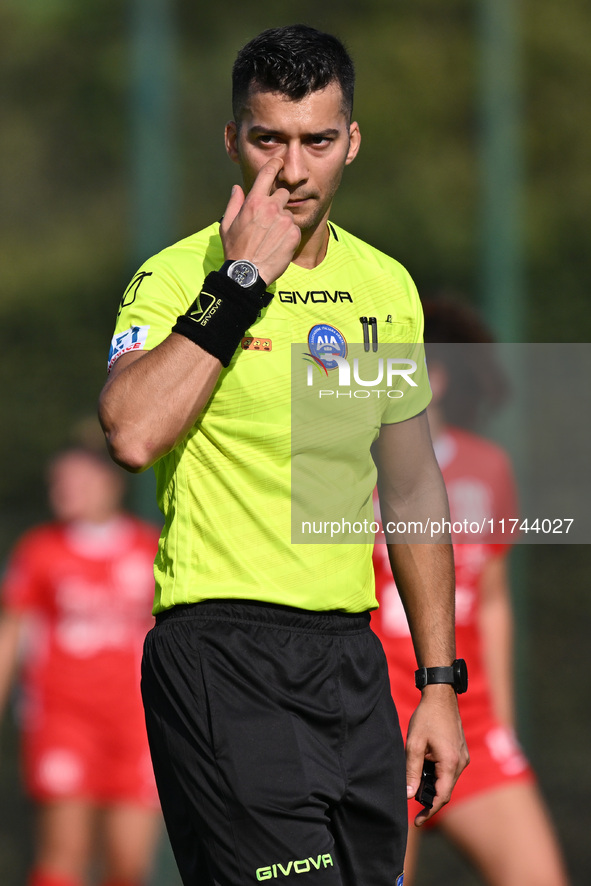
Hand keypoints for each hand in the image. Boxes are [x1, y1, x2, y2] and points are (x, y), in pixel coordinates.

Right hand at [219, 158, 301, 285]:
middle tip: (269, 221)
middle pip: (283, 194)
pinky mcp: (294, 234)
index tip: (279, 162)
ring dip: (283, 221)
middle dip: (277, 203)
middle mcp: (271, 208)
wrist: (247, 273)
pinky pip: (295, 228)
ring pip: (289, 213)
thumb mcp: (227, 225)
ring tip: (272, 238)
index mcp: (254, 202)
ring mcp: (284, 221)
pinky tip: (278, 245)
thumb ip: (234, 204)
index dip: (274, 165)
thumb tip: (237, 189)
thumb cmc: (235, 249)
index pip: (267, 174)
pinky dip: (289, 235)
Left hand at [405, 685, 468, 825]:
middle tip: (413, 805)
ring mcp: (463, 757)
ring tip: (416, 785)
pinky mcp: (461, 752)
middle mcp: (461, 763)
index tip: (417, 821)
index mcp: (450, 763)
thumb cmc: (426, 717)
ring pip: (448, 780)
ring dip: (434, 785)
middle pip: (446, 790)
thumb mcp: (414, 744)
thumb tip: (409, 795)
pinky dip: (439, 775)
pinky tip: (425, 770)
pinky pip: (450, 770)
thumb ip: (411, 771)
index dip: (429, 811)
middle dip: (430, 799)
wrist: (441, 696)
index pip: (441, 796)